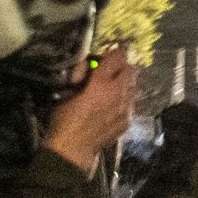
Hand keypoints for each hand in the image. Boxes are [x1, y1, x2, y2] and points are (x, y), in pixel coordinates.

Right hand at [44, 46, 136, 175]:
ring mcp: (125, 109)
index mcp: (102, 83)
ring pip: (133, 88)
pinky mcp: (126, 122)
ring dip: (125, 84)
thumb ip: (80, 74)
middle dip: (124, 67)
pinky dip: (124, 100)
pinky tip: (112, 106)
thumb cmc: (64, 119)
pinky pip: (130, 104)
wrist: (73, 149)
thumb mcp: (66, 92)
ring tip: (113, 87)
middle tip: (112, 69)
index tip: (115, 48)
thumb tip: (88, 63)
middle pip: (132, 71)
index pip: (118, 58)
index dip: (118, 50)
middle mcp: (118, 94)